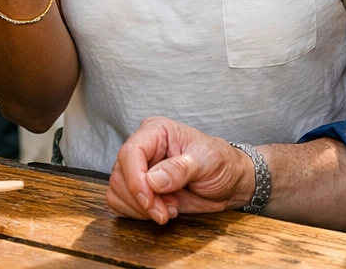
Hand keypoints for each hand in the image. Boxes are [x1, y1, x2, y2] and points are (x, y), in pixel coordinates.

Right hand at [107, 117, 253, 223]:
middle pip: (120, 175)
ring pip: (117, 191)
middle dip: (142, 200)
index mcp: (155, 131)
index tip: (150, 202)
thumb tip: (153, 179)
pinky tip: (161, 210)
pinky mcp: (137, 189)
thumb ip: (181, 168)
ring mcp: (137, 169)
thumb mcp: (207, 161)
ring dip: (141, 209)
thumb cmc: (221, 163)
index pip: (130, 153)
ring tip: (169, 208)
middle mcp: (142, 149)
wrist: (229, 182)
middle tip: (168, 210)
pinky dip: (137, 213)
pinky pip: (120, 204)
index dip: (135, 180)